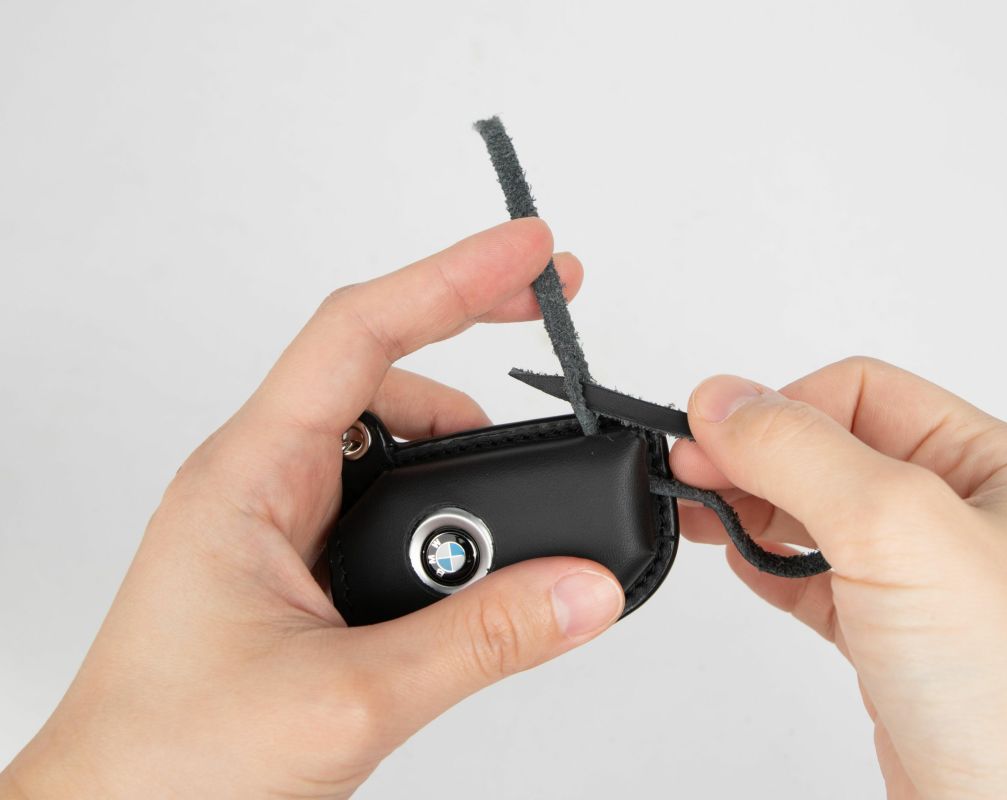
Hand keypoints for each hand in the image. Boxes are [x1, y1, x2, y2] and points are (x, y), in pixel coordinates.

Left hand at [0, 219, 625, 798]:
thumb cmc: (170, 765)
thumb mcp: (348, 699)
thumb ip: (482, 640)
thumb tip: (586, 589)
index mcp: (250, 477)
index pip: (358, 335)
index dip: (451, 280)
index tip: (531, 254)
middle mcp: (265, 484)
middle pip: (384, 374)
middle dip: (475, 355)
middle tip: (550, 330)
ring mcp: (282, 525)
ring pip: (391, 444)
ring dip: (465, 455)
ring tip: (522, 502)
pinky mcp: (303, 567)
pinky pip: (387, 501)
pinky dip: (446, 507)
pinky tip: (478, 546)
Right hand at [671, 359, 1006, 798]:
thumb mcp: (903, 530)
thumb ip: (804, 454)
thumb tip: (724, 401)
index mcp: (996, 466)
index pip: (864, 392)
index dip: (782, 405)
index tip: (710, 432)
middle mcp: (966, 519)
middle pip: (835, 450)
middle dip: (758, 455)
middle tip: (690, 473)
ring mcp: (930, 585)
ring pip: (820, 515)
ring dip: (756, 507)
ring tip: (702, 514)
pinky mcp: (896, 644)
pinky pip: (819, 581)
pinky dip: (772, 567)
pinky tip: (744, 563)